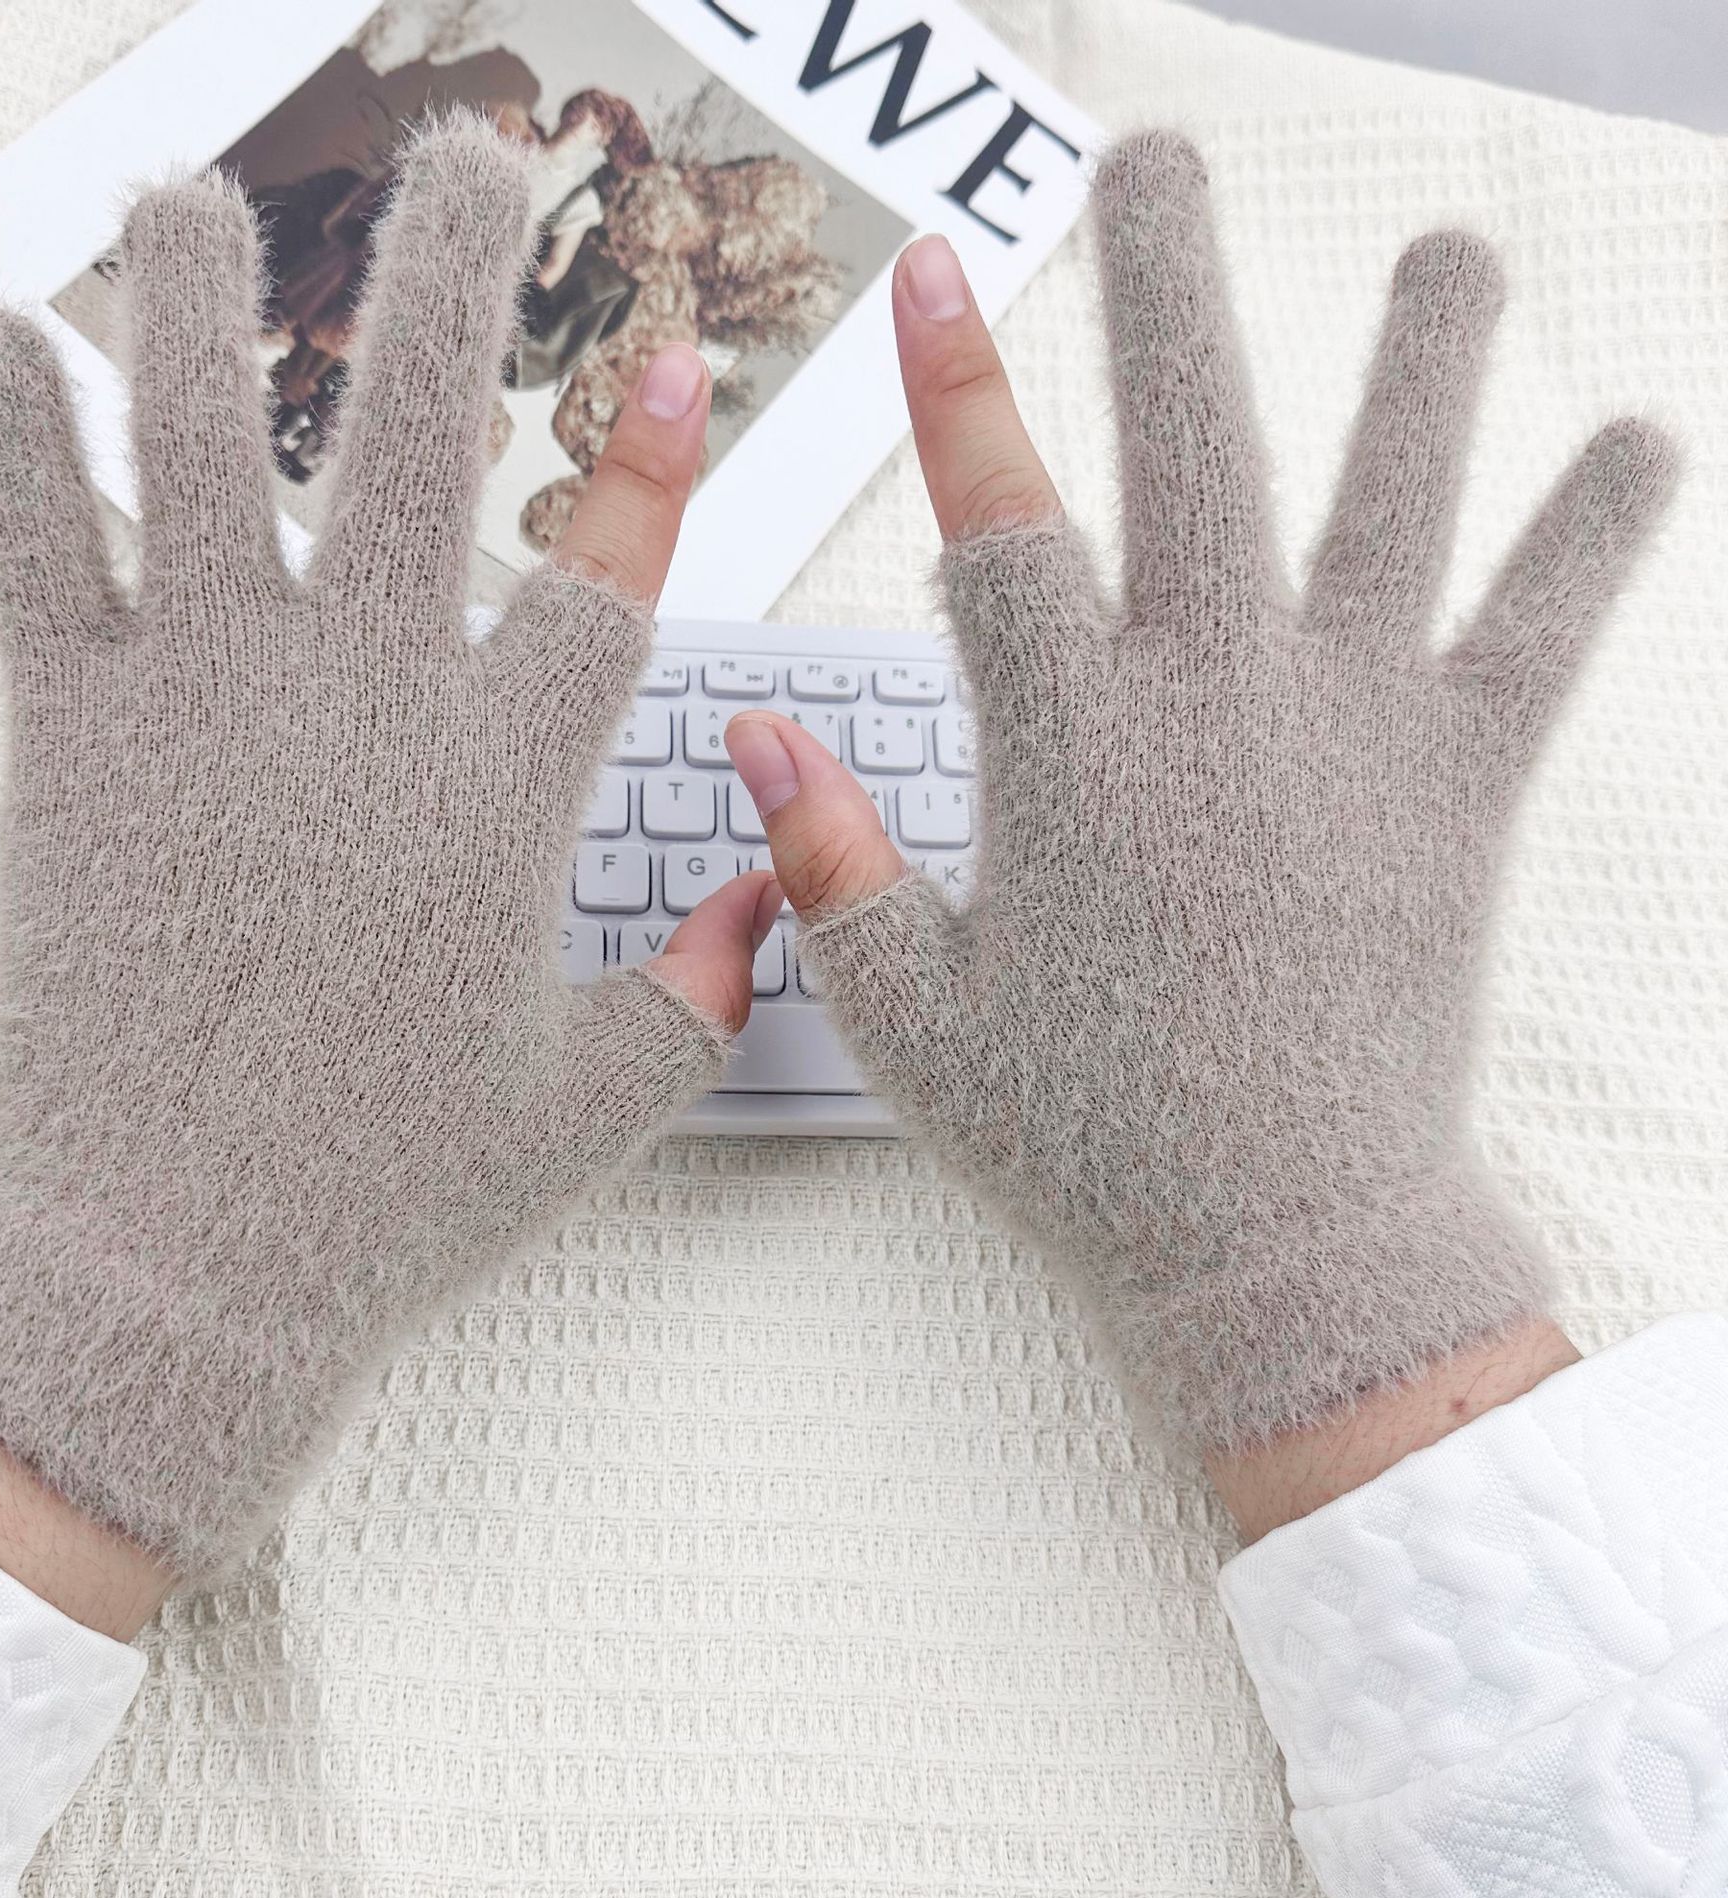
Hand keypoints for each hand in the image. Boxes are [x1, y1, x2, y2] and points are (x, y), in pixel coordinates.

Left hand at [0, 114, 776, 1607]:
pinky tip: (8, 335)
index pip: (605, 573)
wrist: (174, 1277)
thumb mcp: (594, 1105)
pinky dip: (15, 431)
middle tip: (476, 150)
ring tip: (203, 194)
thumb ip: (706, 988)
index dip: (645, 449)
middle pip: (423, 441)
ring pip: (207, 447)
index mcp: (502, 797)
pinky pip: (34, 547)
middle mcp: (363, 717)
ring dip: (206, 297)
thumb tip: (778, 894)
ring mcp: (208, 713)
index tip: (662, 339)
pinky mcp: (72, 744)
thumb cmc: (390, 1199)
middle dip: (459, 272)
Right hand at [729, 133, 1673, 1517]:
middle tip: (1154, 161)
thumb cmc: (1085, 1140)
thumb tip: (748, 734)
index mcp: (1067, 754)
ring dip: (1421, 365)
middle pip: (1191, 446)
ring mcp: (1349, 734)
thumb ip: (828, 862)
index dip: (954, 386)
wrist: (1280, 1247)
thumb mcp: (913, 1018)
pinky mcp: (1462, 789)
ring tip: (1441, 251)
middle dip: (1164, 287)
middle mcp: (1212, 706)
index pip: (994, 521)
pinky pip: (1540, 633)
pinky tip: (1640, 437)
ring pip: (1391, 503)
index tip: (929, 268)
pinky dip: (1594, 535)